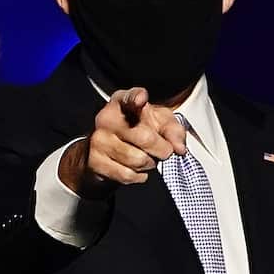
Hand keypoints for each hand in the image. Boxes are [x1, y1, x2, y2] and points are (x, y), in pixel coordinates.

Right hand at [59, 87, 188, 192]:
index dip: (136, 97)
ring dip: (149, 164)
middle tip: (164, 152)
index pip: (128, 97)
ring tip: (146, 159)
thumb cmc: (136, 132)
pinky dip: (138, 176)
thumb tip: (179, 148)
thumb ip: (173, 130)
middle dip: (162, 150)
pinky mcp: (94, 161)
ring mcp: (98, 141)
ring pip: (137, 160)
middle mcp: (106, 118)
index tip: (141, 99)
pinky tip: (136, 170)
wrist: (106, 153)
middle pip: (144, 138)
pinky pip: (127, 174)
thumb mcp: (158, 124)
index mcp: (122, 102)